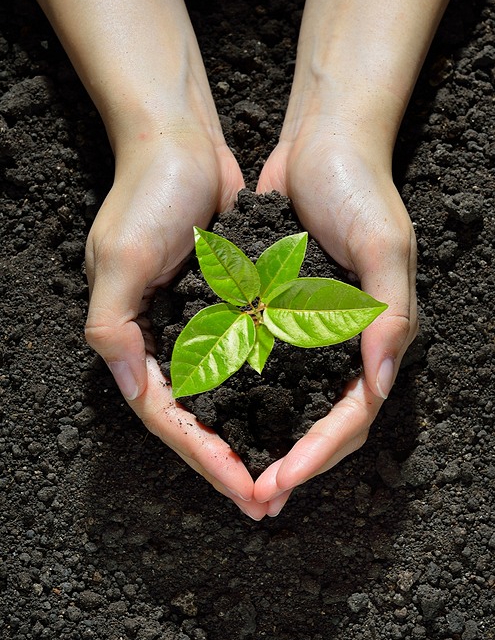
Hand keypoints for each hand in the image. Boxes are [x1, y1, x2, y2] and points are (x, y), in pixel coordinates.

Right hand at [85, 132, 267, 519]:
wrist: (179, 141)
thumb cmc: (147, 193)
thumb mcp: (119, 258)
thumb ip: (113, 328)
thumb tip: (133, 390)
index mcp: (133, 337)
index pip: (168, 416)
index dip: (204, 457)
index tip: (244, 488)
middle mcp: (164, 339)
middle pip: (197, 417)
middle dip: (230, 461)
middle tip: (267, 501)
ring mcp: (198, 323)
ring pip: (225, 396)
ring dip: (251, 434)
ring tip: (283, 472)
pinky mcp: (228, 304)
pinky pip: (246, 358)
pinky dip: (265, 389)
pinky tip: (293, 412)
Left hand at [254, 123, 417, 514]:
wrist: (324, 143)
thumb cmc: (361, 188)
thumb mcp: (384, 245)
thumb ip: (388, 314)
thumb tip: (377, 385)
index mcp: (376, 335)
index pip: (351, 414)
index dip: (318, 453)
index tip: (279, 482)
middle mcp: (344, 341)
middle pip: (322, 421)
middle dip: (292, 463)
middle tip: (254, 496)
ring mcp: (310, 328)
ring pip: (292, 402)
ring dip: (268, 439)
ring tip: (234, 472)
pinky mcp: (280, 310)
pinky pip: (264, 363)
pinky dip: (246, 394)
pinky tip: (218, 414)